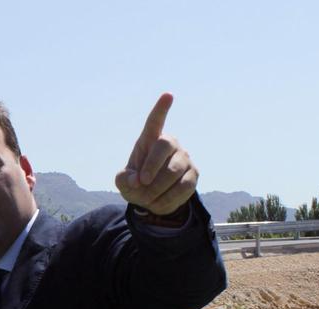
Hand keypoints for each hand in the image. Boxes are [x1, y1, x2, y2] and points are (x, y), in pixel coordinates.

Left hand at [115, 93, 198, 214]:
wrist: (153, 201)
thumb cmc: (136, 185)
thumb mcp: (124, 183)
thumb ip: (124, 179)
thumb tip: (136, 180)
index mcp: (150, 140)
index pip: (155, 121)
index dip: (161, 109)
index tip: (168, 95)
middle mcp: (170, 144)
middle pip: (164, 145)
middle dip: (151, 166)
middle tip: (141, 183)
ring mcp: (184, 158)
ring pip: (174, 170)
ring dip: (157, 188)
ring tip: (147, 197)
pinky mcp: (194, 174)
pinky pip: (183, 186)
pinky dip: (168, 198)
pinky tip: (159, 202)